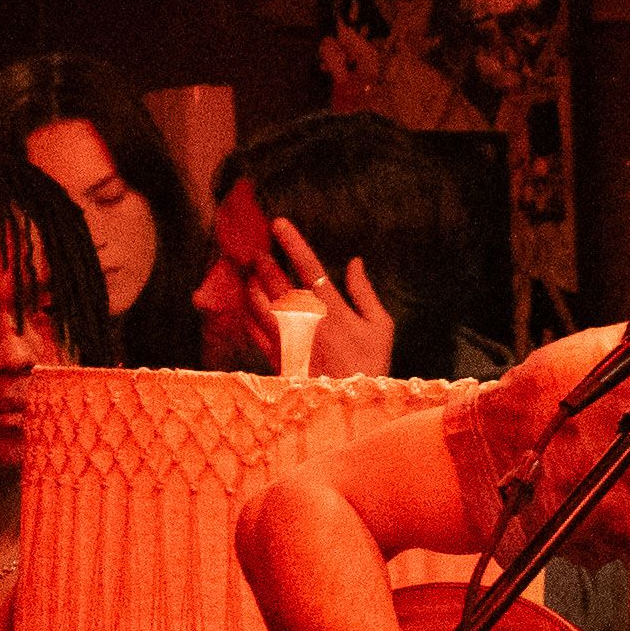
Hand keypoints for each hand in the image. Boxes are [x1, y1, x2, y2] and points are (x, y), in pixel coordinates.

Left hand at [258, 212, 397, 378]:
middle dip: (264, 262)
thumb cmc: (372, 365)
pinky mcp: (278, 359)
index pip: (309, 266)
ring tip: (248, 275)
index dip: (292, 242)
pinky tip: (247, 306)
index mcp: (334, 310)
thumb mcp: (382, 327)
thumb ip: (366, 293)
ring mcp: (290, 341)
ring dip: (252, 286)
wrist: (352, 407)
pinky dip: (250, 316)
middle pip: (278, 282)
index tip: (278, 223)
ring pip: (261, 305)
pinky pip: (256, 331)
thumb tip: (354, 262)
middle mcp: (308, 322)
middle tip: (255, 250)